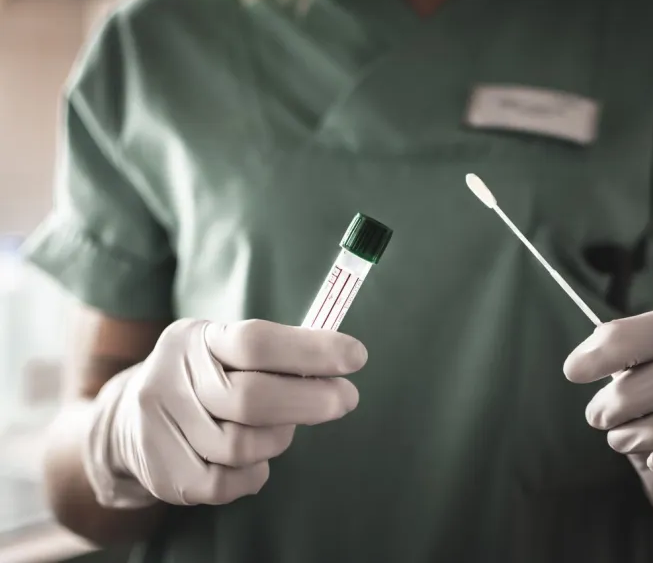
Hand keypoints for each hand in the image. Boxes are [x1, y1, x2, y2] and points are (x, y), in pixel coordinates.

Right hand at [83, 318, 366, 506]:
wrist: (127, 422)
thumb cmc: (206, 378)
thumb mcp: (227, 348)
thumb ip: (277, 352)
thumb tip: (341, 360)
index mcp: (197, 339)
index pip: (256, 341)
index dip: (310, 350)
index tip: (356, 357)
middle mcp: (171, 378)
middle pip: (252, 398)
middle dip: (311, 401)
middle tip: (346, 399)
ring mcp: (162, 428)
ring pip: (243, 445)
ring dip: (279, 438)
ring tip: (283, 428)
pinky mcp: (165, 473)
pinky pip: (229, 482)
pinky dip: (256, 472)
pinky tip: (258, 458)